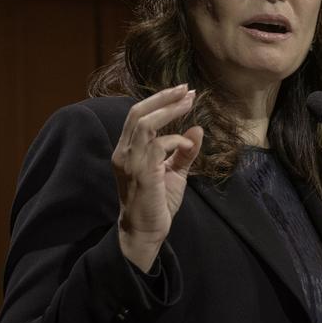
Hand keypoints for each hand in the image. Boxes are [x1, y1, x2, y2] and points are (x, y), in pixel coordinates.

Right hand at [112, 84, 203, 270]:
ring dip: (168, 110)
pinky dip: (174, 139)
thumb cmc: (157, 204)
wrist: (145, 233)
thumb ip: (184, 152)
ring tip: (188, 102)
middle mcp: (123, 152)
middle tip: (187, 89)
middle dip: (163, 97)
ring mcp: (130, 162)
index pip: (138, 114)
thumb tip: (198, 128)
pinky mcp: (141, 173)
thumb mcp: (175, 173)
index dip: (159, 100)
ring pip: (144, 123)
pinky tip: (187, 144)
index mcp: (127, 150)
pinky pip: (157, 145)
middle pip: (138, 112)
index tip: (183, 92)